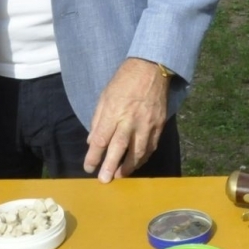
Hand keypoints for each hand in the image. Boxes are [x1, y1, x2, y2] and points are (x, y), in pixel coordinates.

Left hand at [84, 58, 169, 182]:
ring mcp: (147, 124)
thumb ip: (98, 120)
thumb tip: (92, 141)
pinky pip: (152, 146)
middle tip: (104, 180)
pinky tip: (137, 162)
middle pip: (118, 149)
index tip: (89, 167)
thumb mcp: (105, 96)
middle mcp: (130, 120)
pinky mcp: (159, 124)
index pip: (100, 140)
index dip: (93, 156)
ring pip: (138, 152)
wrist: (151, 68)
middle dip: (110, 166)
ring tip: (120, 175)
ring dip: (129, 167)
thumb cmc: (124, 81)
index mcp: (113, 112)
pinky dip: (144, 157)